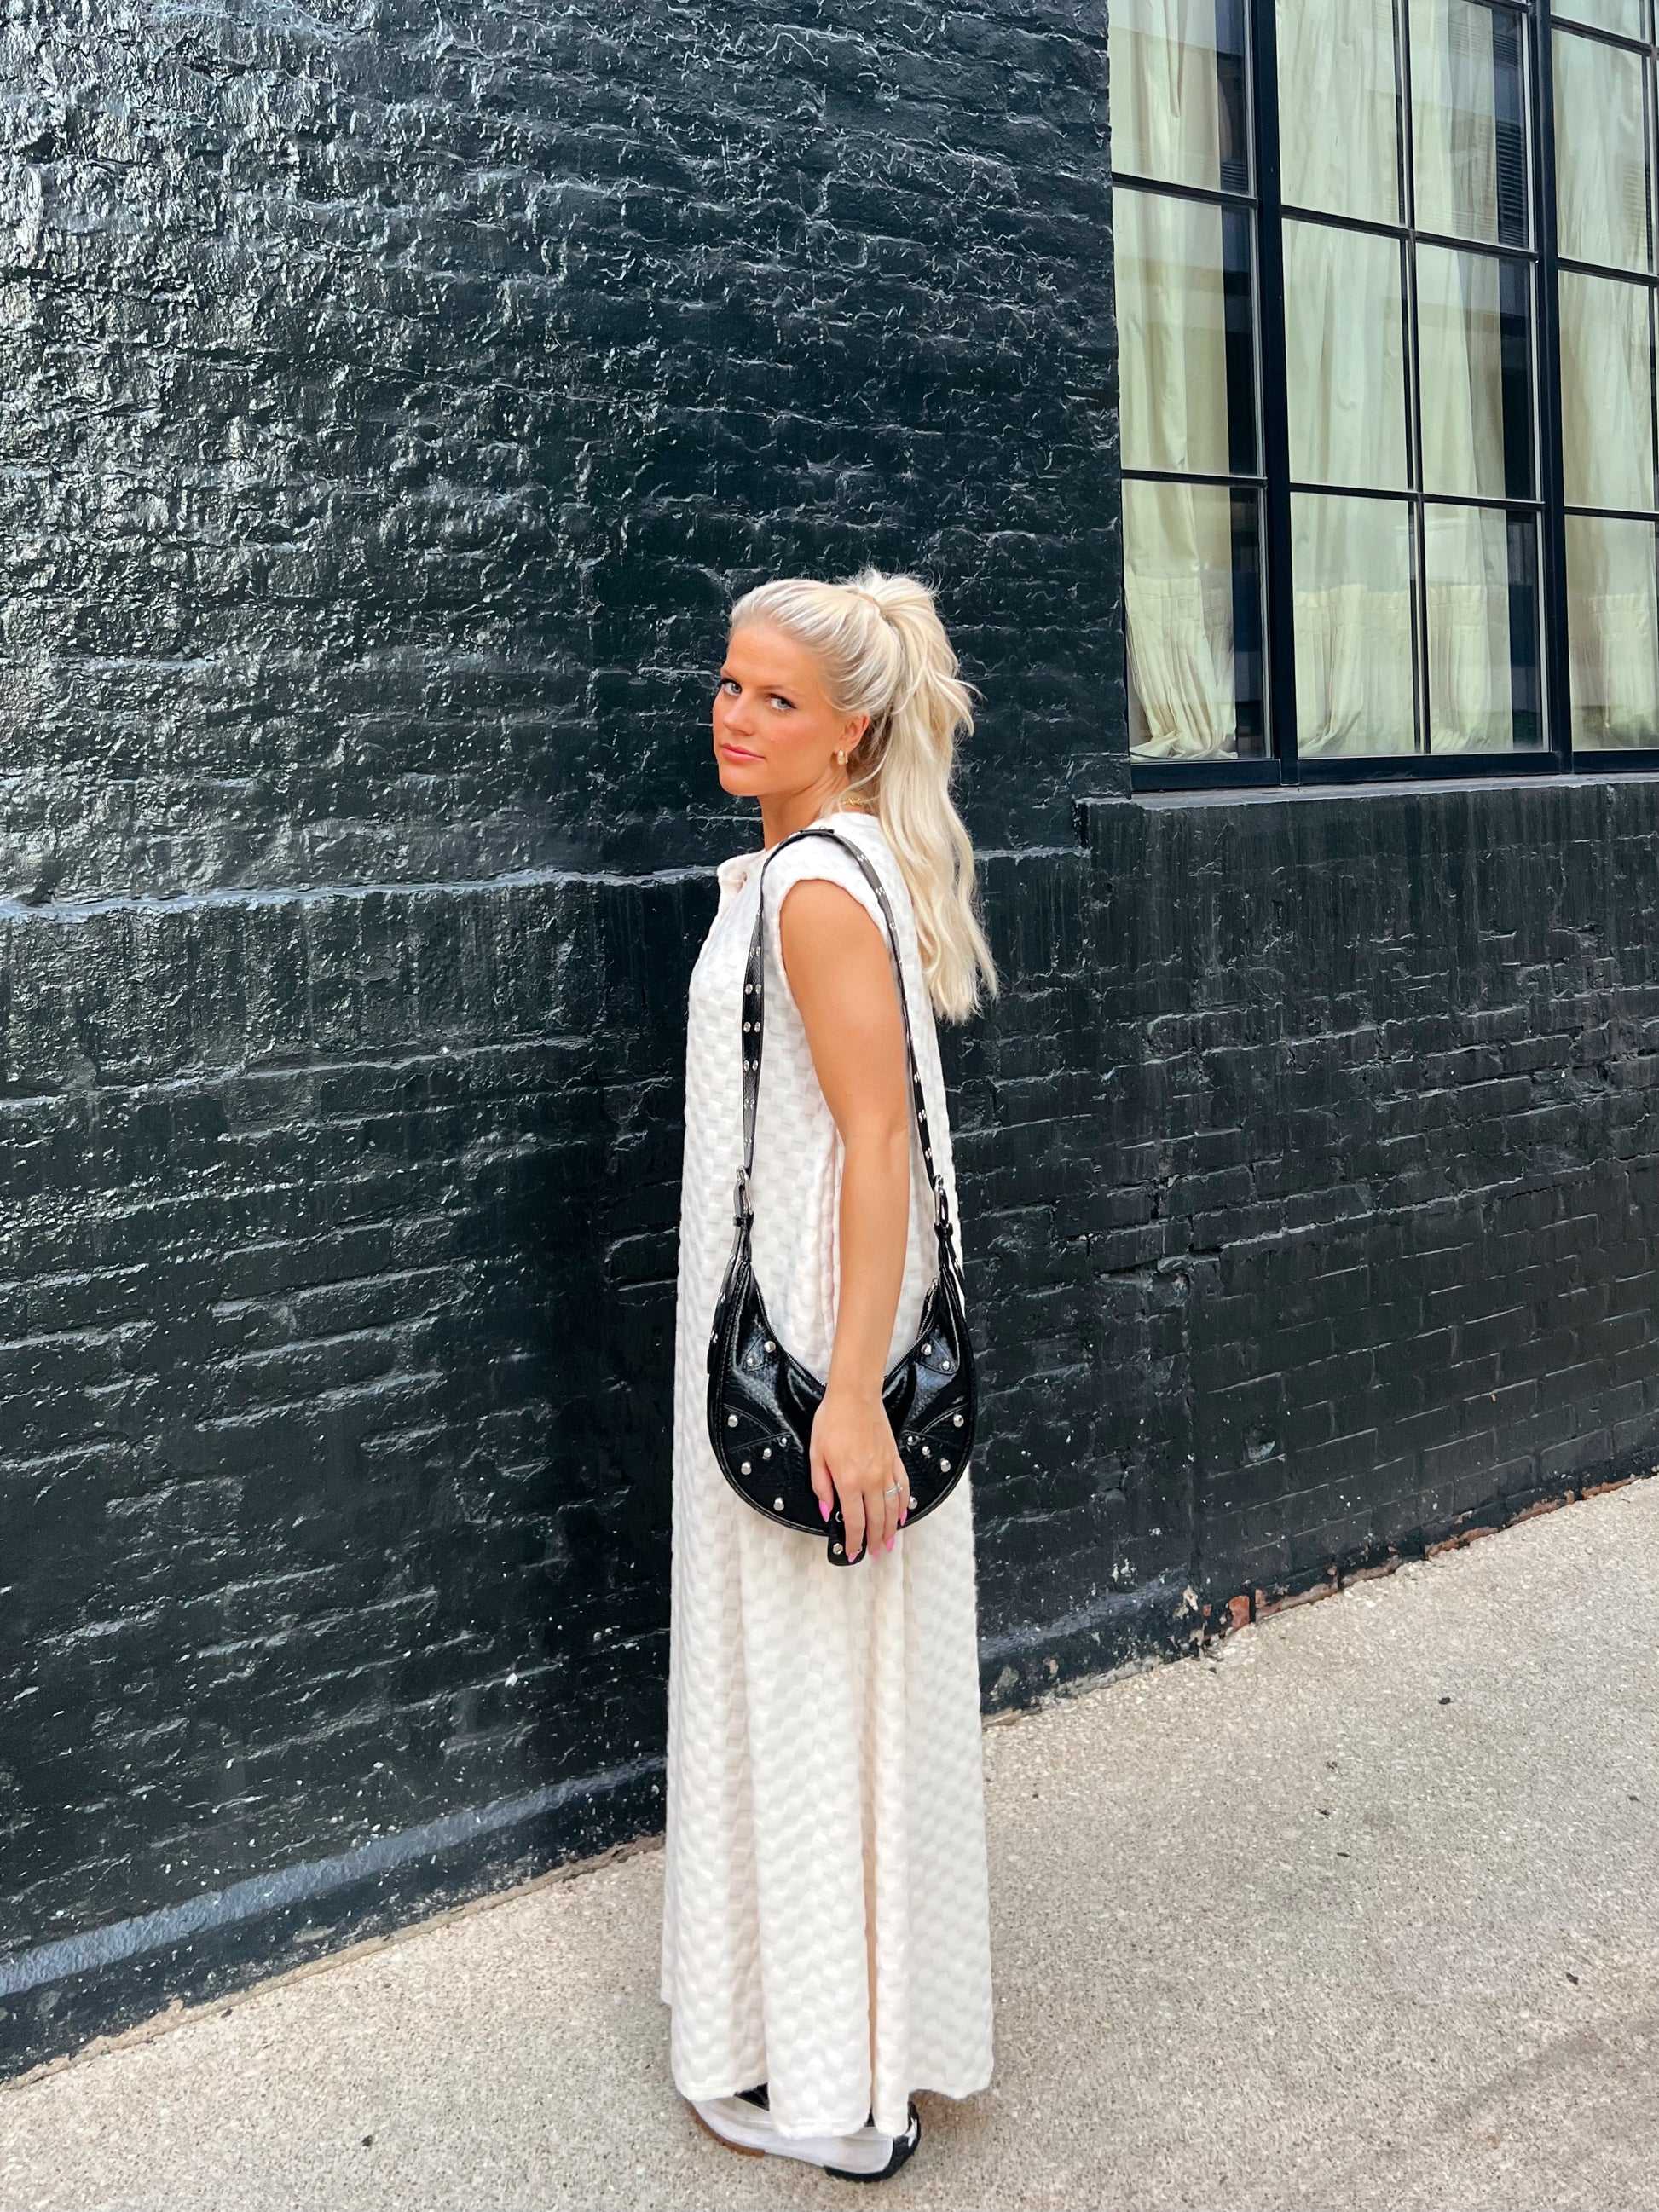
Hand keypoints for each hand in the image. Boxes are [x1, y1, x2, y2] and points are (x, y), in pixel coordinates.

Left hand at [809, 1384, 908, 1562]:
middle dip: (875, 1541)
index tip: (852, 1553)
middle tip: (874, 1554)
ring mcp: (886, 1470)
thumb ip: (821, 1486)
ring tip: (888, 1543)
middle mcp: (871, 1480)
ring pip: (892, 1508)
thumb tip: (827, 1511)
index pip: (854, 1522)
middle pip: (876, 1520)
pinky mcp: (895, 1459)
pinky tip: (901, 1515)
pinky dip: (903, 1505)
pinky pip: (903, 1487)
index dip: (854, 1542)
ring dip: (891, 1529)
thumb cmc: (833, 1421)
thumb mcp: (816, 1454)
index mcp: (849, 1481)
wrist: (855, 1396)